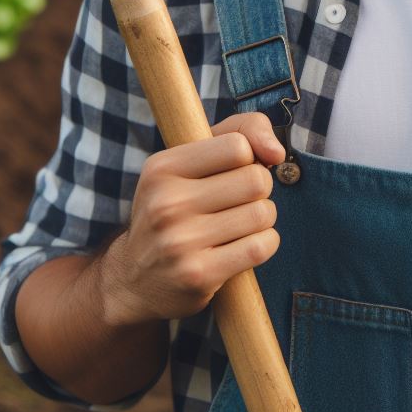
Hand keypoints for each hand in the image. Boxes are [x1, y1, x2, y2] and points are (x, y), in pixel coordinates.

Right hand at [99, 112, 286, 326]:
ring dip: (262, 218)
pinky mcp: (199, 275)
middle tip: (238, 201)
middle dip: (259, 189)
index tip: (235, 171)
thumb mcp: (193, 159)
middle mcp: (166, 203)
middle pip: (256, 180)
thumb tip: (276, 151)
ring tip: (237, 225)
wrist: (134, 281)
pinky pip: (261, 246)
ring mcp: (180, 242)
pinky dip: (264, 243)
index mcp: (162, 168)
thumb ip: (241, 131)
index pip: (238, 145)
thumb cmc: (177, 207)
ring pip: (263, 213)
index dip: (249, 157)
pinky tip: (241, 247)